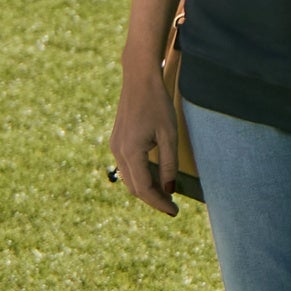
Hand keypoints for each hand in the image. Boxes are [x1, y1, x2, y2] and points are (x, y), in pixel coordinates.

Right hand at [109, 56, 180, 217]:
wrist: (139, 79)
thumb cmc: (157, 104)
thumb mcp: (169, 136)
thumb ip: (169, 165)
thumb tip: (169, 190)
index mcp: (131, 152)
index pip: (144, 188)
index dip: (160, 203)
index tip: (174, 212)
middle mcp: (118, 151)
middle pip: (134, 187)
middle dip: (153, 199)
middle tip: (172, 207)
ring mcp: (115, 146)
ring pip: (129, 178)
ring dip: (146, 189)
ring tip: (165, 194)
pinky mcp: (117, 140)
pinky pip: (127, 167)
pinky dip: (140, 177)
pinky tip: (154, 177)